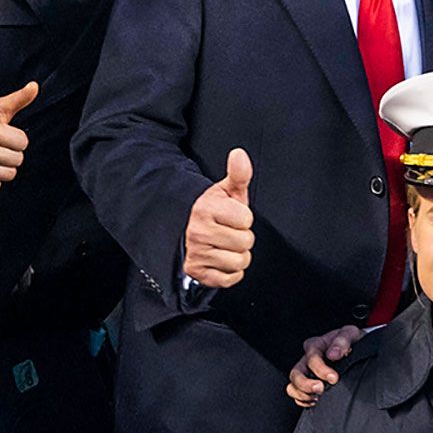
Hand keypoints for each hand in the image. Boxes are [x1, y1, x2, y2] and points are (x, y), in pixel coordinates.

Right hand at [183, 148, 252, 288]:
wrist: (185, 230)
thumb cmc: (213, 211)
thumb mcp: (225, 191)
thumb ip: (238, 174)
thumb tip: (239, 154)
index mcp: (207, 209)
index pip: (247, 220)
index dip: (244, 218)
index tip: (232, 216)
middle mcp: (199, 232)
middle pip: (245, 242)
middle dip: (242, 237)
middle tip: (229, 232)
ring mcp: (197, 254)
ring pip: (240, 262)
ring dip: (238, 256)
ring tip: (226, 245)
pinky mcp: (197, 273)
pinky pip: (230, 278)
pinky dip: (230, 272)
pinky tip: (221, 259)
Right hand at [287, 325, 363, 407]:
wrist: (356, 348)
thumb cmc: (351, 340)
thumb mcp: (350, 334)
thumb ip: (342, 342)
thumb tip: (333, 354)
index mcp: (316, 345)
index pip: (312, 358)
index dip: (321, 370)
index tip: (334, 378)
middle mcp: (307, 359)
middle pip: (296, 373)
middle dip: (306, 384)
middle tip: (320, 389)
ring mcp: (305, 373)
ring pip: (292, 385)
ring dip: (302, 394)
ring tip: (317, 397)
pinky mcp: (307, 384)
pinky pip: (296, 394)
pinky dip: (302, 400)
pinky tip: (315, 401)